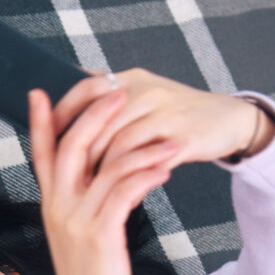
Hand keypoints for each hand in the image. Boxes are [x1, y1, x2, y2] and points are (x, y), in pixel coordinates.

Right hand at [28, 86, 177, 274]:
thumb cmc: (89, 273)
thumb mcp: (76, 232)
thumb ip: (79, 200)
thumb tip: (94, 172)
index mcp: (50, 203)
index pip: (41, 153)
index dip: (40, 121)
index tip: (39, 92)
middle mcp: (58, 207)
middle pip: (72, 146)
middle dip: (95, 115)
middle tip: (118, 92)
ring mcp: (77, 220)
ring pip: (106, 167)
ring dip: (140, 147)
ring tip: (166, 138)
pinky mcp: (101, 235)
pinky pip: (125, 193)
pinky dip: (147, 176)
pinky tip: (166, 169)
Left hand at [50, 69, 274, 172]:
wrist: (228, 120)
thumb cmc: (179, 116)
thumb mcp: (143, 97)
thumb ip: (109, 100)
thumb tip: (68, 107)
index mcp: (130, 79)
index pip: (85, 89)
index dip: (62, 113)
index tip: (47, 137)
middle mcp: (145, 91)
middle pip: (98, 122)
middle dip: (78, 154)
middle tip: (67, 178)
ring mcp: (165, 114)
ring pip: (120, 145)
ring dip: (104, 172)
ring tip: (95, 193)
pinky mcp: (183, 139)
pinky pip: (148, 162)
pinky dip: (133, 181)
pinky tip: (126, 195)